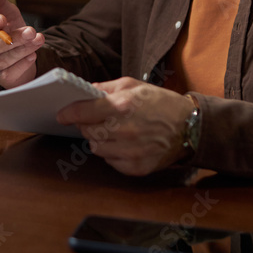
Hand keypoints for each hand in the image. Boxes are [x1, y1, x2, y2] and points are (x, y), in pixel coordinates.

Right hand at [0, 0, 43, 87]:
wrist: (22, 57)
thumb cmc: (12, 33)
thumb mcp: (9, 16)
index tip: (2, 19)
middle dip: (13, 38)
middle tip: (31, 31)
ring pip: (2, 60)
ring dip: (22, 49)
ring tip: (38, 40)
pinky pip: (10, 73)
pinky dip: (23, 63)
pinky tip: (32, 55)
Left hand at [56, 77, 194, 175]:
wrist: (190, 126)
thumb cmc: (161, 103)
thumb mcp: (134, 85)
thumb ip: (106, 88)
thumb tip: (84, 92)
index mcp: (123, 106)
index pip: (84, 112)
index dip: (70, 113)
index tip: (63, 115)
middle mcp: (125, 130)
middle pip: (88, 132)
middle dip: (87, 125)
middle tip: (94, 120)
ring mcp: (131, 151)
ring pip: (97, 148)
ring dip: (99, 139)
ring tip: (113, 131)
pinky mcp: (136, 167)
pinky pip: (110, 161)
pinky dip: (112, 153)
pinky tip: (125, 143)